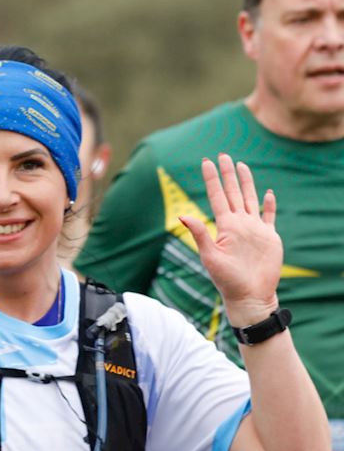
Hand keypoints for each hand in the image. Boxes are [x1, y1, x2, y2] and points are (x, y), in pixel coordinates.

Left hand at [178, 154, 283, 325]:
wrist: (250, 295)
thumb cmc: (226, 280)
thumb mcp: (210, 256)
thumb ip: (200, 234)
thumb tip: (182, 215)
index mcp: (224, 226)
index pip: (217, 196)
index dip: (212, 179)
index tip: (206, 162)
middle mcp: (238, 224)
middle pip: (233, 192)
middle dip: (228, 174)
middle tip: (223, 155)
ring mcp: (254, 229)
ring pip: (250, 198)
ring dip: (246, 182)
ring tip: (242, 165)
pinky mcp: (269, 236)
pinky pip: (269, 216)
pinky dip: (269, 204)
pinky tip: (268, 193)